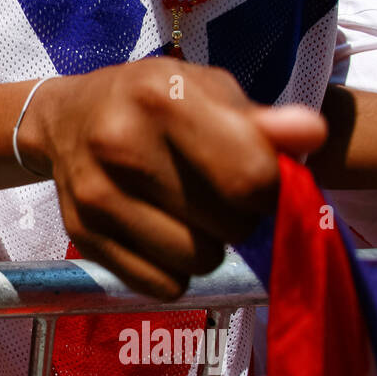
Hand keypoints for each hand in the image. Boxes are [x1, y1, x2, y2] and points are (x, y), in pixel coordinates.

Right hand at [19, 60, 325, 298]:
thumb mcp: (205, 90)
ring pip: (199, 261)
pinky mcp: (82, 237)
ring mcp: (97, 195)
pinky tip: (161, 231)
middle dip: (239, 216)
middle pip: (231, 226)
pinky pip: (163, 285)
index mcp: (161, 98)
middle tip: (217, 192)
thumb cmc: (151, 101)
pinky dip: (172, 268)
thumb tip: (312, 135)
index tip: (260, 178)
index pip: (250, 177)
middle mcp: (121, 145)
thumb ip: (261, 119)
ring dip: (207, 244)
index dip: (272, 187)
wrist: (64, 119)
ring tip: (189, 212)